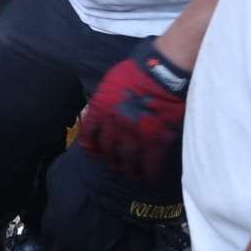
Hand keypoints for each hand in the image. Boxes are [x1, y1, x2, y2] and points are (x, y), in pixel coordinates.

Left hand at [78, 39, 189, 182]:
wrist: (161, 72)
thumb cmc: (135, 71)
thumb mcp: (108, 83)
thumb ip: (101, 100)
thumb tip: (94, 112)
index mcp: (100, 109)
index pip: (89, 134)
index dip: (89, 146)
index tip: (92, 152)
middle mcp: (114, 125)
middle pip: (107, 150)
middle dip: (109, 160)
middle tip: (113, 165)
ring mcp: (134, 134)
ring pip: (127, 159)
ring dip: (127, 169)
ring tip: (128, 174)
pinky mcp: (155, 138)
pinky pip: (150, 162)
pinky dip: (148, 173)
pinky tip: (147, 180)